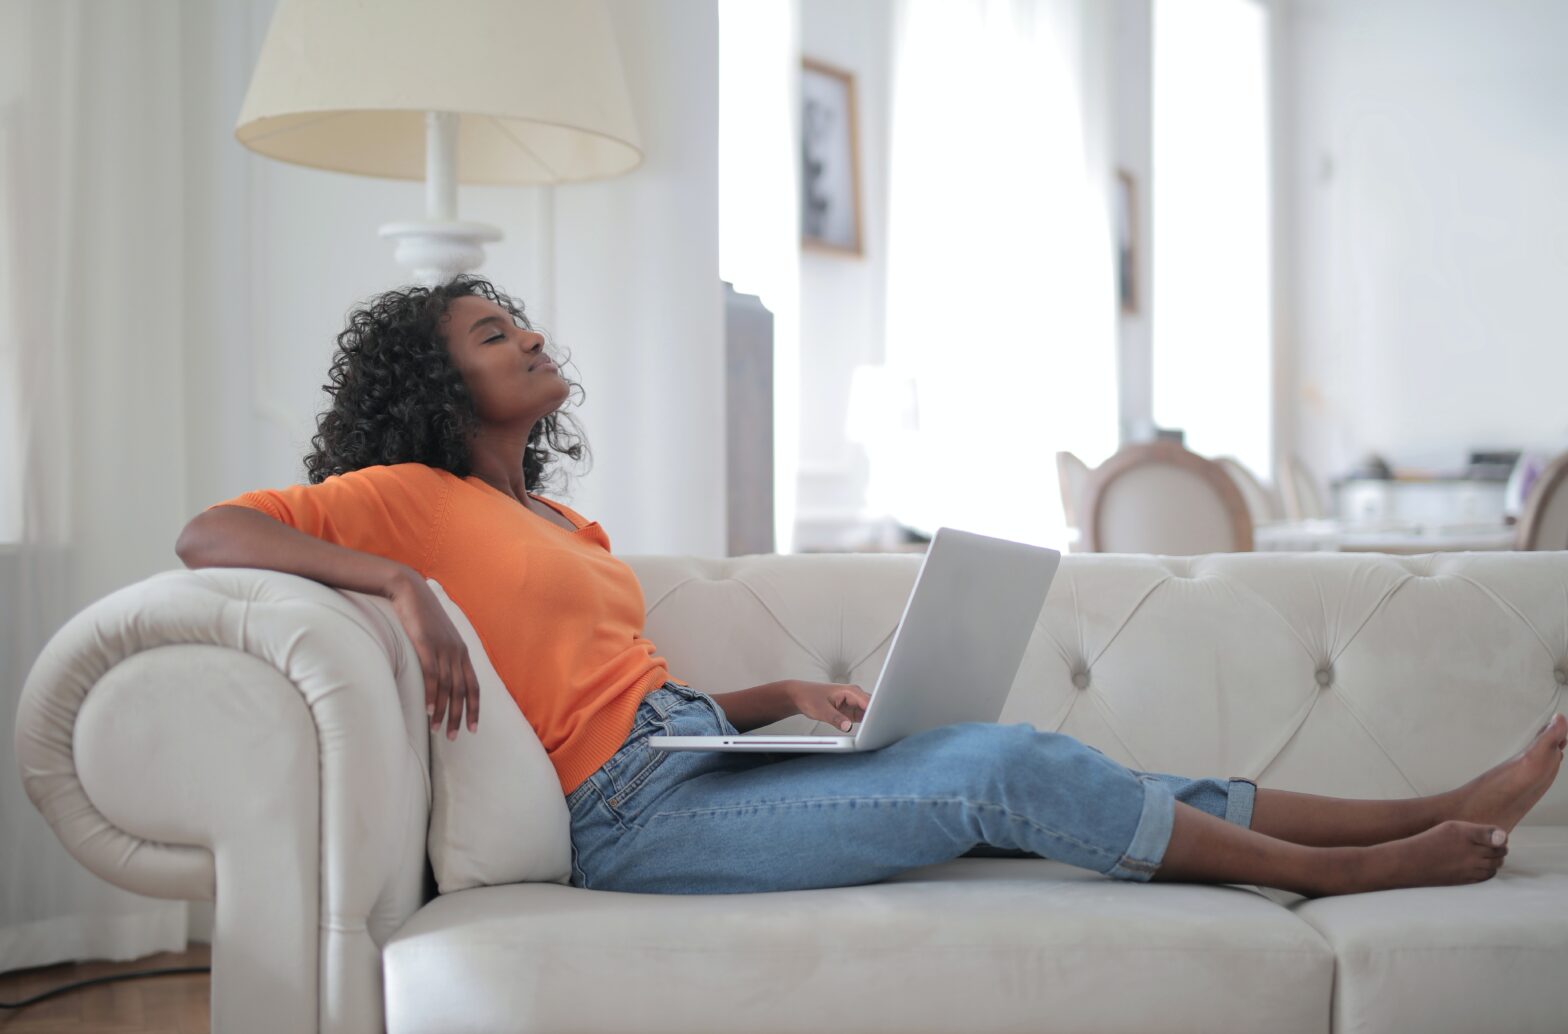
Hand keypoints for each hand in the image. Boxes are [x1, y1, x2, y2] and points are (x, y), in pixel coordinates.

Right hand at [386, 570, 479, 739]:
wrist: (410, 591)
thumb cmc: (421, 615)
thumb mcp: (437, 635)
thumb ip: (442, 653)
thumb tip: (440, 672)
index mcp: (462, 651)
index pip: (474, 686)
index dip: (475, 708)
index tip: (473, 728)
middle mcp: (457, 652)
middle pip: (463, 691)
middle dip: (460, 716)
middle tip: (454, 737)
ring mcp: (443, 649)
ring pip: (448, 688)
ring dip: (444, 712)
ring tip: (438, 731)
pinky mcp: (427, 646)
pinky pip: (433, 676)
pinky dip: (432, 696)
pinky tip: (429, 712)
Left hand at [781, 680, 870, 731]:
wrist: (801, 697)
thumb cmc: (809, 698)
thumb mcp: (821, 710)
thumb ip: (836, 718)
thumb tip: (848, 727)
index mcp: (850, 691)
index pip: (870, 702)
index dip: (876, 713)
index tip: (878, 724)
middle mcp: (856, 696)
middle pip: (874, 708)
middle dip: (877, 719)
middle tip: (879, 732)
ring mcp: (855, 704)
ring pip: (870, 714)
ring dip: (873, 723)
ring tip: (875, 734)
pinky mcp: (853, 712)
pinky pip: (864, 719)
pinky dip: (867, 725)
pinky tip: (867, 733)